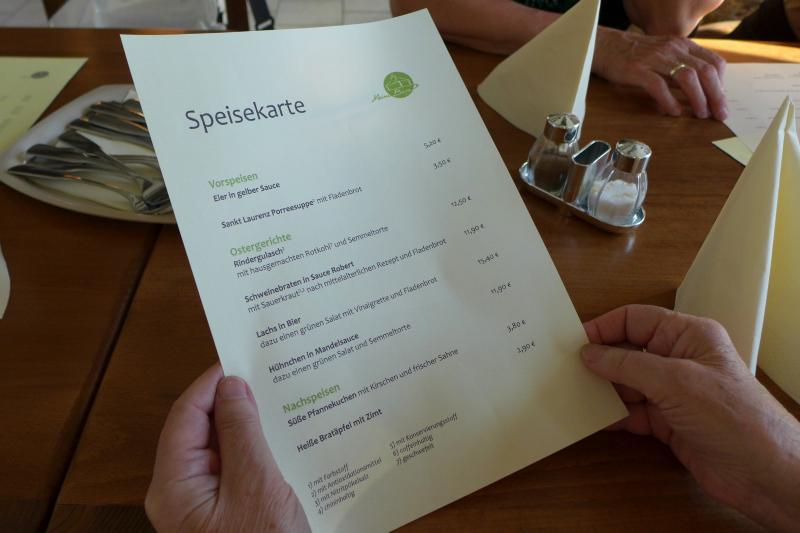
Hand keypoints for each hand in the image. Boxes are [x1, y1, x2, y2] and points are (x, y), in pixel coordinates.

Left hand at [146, 364, 309, 532]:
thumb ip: (241, 431)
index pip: (185, 416)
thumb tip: (231, 386)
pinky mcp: (224, 511)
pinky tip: (281, 439)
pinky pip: (235, 470)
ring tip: (277, 404)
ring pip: (221, 449)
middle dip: (232, 402)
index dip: (211, 384)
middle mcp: (181, 493)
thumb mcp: (255, 483)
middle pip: (201, 431)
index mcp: (174, 486)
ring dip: (247, 427)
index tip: (239, 360)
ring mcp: (202, 504)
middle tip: (264, 378)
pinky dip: (255, 451)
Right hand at [581, 305, 799, 531]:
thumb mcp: (674, 381)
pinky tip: (592, 418)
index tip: (574, 341)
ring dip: (603, 390)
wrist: (763, 473)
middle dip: (600, 360)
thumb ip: (628, 365)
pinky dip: (613, 416)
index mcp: (689, 335)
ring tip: (572, 392)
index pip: (637, 320)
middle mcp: (680, 360)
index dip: (605, 327)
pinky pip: (632, 413)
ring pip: (627, 384)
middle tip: (565, 368)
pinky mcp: (669, 424)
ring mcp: (674, 394)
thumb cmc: (731, 415)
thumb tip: (589, 353)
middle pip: (629, 351)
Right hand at [593, 28, 727, 120]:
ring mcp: (655, 58)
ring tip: (700, 115)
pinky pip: (658, 85)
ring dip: (698, 99)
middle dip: (716, 95)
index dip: (721, 84)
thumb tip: (696, 96)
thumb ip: (679, 72)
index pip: (713, 62)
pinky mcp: (637, 69)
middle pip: (705, 71)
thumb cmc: (634, 56)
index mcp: (683, 46)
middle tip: (719, 115)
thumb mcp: (663, 58)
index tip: (720, 101)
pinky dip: (669, 100)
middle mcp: (673, 49)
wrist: (605, 46)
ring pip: (687, 77)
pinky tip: (673, 112)